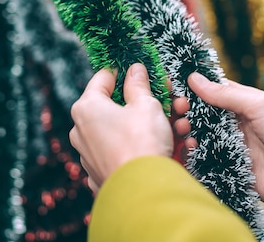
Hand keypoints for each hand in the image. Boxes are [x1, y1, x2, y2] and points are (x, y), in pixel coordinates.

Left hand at [69, 63, 173, 191]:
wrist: (143, 192)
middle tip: (170, 99)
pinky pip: (126, 152)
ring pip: (124, 130)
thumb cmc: (141, 143)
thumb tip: (135, 70)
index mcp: (87, 108)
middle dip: (147, 102)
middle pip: (116, 106)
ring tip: (181, 126)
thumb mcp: (146, 105)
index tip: (143, 72)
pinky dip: (145, 147)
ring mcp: (90, 154)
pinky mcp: (101, 173)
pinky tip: (174, 146)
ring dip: (153, 125)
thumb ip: (139, 85)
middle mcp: (82, 130)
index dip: (125, 72)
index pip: (103, 78)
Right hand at [180, 72, 263, 219]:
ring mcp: (231, 145)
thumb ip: (226, 94)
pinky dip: (193, 152)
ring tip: (183, 129)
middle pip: (200, 112)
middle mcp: (235, 122)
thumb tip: (194, 78)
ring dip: (186, 129)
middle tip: (177, 110)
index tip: (174, 87)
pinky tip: (190, 148)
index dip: (191, 88)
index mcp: (243, 103)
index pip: (211, 90)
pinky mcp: (229, 167)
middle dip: (185, 109)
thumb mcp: (260, 106)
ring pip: (199, 134)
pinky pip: (204, 157)